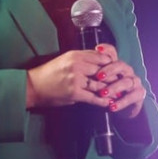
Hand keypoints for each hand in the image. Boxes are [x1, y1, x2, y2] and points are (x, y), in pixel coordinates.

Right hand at [26, 44, 144, 118]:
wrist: (33, 86)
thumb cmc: (49, 74)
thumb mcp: (65, 60)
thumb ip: (82, 60)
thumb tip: (100, 63)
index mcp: (75, 55)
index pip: (101, 57)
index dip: (112, 64)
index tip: (118, 69)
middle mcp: (77, 65)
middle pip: (103, 70)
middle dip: (114, 77)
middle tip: (124, 83)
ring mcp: (76, 79)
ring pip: (100, 84)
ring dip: (111, 90)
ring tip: (120, 94)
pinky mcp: (75, 92)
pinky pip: (94, 97)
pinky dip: (103, 101)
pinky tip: (110, 103)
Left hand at [91, 44, 145, 119]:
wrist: (118, 108)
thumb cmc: (103, 93)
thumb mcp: (93, 84)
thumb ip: (89, 74)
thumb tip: (77, 65)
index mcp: (115, 65)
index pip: (112, 53)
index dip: (106, 50)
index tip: (97, 49)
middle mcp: (126, 71)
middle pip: (120, 65)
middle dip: (110, 70)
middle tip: (98, 76)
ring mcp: (134, 82)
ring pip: (127, 81)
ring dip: (114, 87)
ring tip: (102, 94)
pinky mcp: (139, 94)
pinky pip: (132, 96)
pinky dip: (122, 102)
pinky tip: (112, 106)